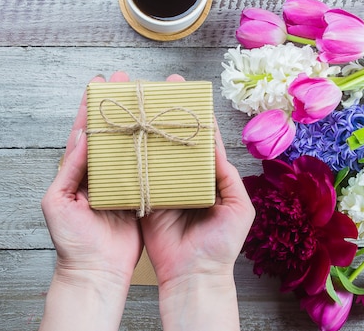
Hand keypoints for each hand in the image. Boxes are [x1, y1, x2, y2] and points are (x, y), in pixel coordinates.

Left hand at [39, 71, 141, 330]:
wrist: (96, 272)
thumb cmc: (71, 242)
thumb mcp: (58, 204)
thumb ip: (68, 170)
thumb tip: (81, 136)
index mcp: (77, 170)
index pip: (85, 130)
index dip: (91, 106)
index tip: (101, 82)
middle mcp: (100, 172)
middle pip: (110, 132)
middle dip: (118, 105)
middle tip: (129, 81)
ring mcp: (120, 182)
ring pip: (129, 145)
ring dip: (138, 122)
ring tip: (150, 100)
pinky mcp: (138, 194)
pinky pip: (146, 167)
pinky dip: (153, 150)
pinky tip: (162, 135)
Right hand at [140, 74, 255, 330]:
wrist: (194, 276)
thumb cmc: (222, 245)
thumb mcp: (238, 208)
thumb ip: (227, 177)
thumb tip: (213, 145)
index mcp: (208, 177)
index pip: (202, 139)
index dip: (195, 115)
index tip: (184, 89)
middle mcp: (185, 178)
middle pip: (175, 139)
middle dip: (167, 113)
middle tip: (157, 87)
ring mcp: (164, 187)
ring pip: (155, 152)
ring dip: (148, 129)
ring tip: (139, 105)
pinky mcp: (146, 200)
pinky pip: (138, 175)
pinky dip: (132, 157)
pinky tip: (125, 137)